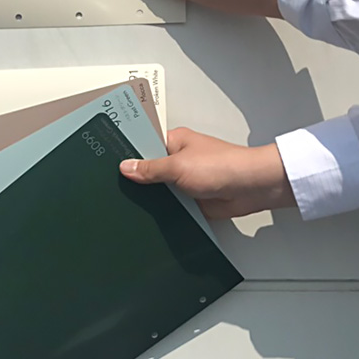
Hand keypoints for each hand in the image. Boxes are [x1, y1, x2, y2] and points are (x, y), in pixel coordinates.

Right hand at [120, 127, 295, 218]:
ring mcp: (185, 180)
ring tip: (128, 203)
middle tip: (113, 187)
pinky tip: (150, 216)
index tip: (106, 160)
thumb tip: (126, 167)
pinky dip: (164, 210)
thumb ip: (150, 169)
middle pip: (149, 169)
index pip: (143, 144)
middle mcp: (178, 159)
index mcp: (174, 141)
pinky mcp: (192, 199)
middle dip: (137, 179)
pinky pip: (171, 205)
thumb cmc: (223, 166)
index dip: (126, 153)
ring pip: (159, 190)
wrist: (251, 188)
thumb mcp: (178, 166)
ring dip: (152, 197)